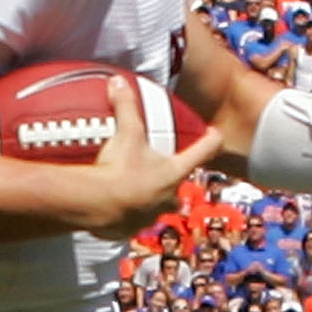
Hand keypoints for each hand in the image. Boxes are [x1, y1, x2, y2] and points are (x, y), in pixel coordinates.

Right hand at [73, 76, 217, 240]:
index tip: (214, 133)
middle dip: (171, 179)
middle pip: (178, 186)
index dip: (211, 140)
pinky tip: (111, 207)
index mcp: (175, 172)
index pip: (204, 151)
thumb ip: (126, 106)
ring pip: (155, 206)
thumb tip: (118, 81)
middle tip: (157, 168)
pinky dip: (124, 214)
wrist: (97, 206)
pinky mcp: (129, 230)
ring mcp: (150, 216)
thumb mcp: (126, 134)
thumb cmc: (120, 169)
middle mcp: (169, 196)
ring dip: (146, 198)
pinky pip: (130, 221)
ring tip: (129, 189)